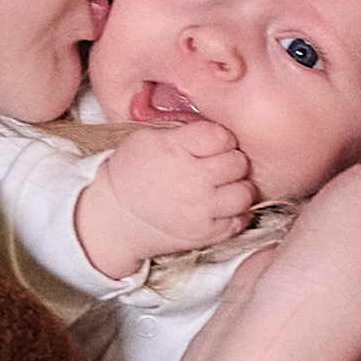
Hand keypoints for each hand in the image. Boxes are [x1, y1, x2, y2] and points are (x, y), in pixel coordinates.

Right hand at [74, 116, 257, 279]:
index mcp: (177, 150)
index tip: (214, 143)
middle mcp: (193, 180)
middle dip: (232, 160)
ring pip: (245, 193)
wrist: (115, 218)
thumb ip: (183, 131)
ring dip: (238, 187)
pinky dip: (236, 213)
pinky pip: (240, 220)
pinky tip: (223, 206)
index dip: (221, 138)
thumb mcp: (147, 138)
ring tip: (224, 186)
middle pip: (238, 162)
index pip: (221, 136)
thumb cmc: (130, 173)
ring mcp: (201, 209)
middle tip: (219, 165)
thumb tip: (212, 127)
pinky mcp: (206, 234)